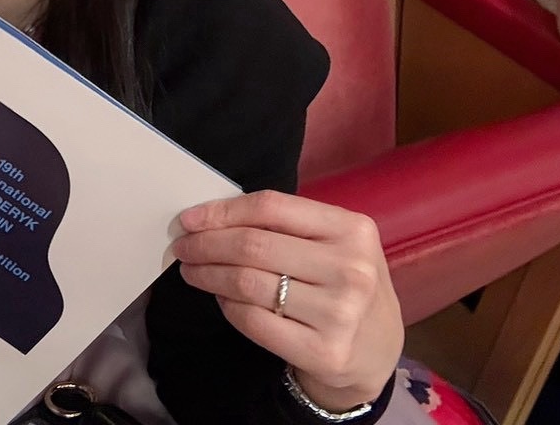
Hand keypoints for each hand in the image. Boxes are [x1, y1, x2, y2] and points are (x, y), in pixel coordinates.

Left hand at [172, 190, 402, 411]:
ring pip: (247, 283)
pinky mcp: (323, 351)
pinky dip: (227, 306)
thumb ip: (286, 226)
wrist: (376, 350)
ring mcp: (339, 313)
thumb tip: (211, 216)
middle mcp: (350, 269)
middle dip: (206, 244)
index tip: (189, 219)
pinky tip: (221, 299)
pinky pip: (253, 320)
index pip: (271, 207)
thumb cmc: (343, 284)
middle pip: (253, 246)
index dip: (222, 212)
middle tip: (183, 248)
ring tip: (193, 272)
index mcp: (353, 229)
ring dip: (208, 275)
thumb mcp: (333, 244)